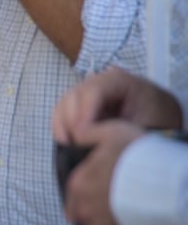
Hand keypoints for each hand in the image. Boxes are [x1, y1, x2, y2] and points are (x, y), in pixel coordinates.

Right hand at [53, 68, 183, 144]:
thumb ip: (120, 130)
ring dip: (62, 124)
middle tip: (72, 142)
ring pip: (66, 103)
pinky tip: (66, 142)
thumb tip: (95, 140)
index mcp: (120, 80)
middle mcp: (100, 81)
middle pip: (75, 95)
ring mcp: (89, 91)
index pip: (94, 91)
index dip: (84, 112)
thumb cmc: (158, 120)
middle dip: (70, 119)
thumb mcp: (145, 124)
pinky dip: (62, 126)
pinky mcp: (83, 104)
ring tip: (67, 144)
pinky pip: (65, 111)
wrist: (163, 118)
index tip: (82, 134)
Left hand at [63, 120, 148, 224]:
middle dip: (96, 210)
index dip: (86, 189)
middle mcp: (85, 211)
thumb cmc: (137, 157)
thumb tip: (78, 136)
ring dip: (114, 223)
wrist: (164, 186)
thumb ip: (89, 134)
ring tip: (133, 213)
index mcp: (78, 185)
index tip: (99, 189)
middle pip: (84, 214)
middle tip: (116, 203)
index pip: (73, 191)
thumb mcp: (110, 132)